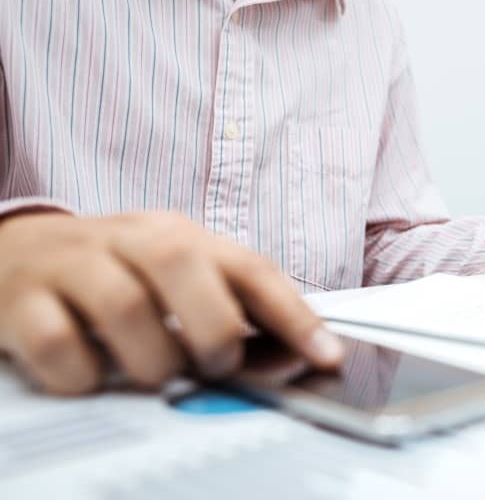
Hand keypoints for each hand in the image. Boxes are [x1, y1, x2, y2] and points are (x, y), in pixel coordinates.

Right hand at [0, 211, 343, 394]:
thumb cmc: (115, 270)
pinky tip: (93, 376)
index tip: (326, 355)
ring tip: (157, 373)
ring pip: (125, 304)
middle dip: (214, 328)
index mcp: (179, 235)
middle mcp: (128, 239)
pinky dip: (85, 374)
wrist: (15, 251)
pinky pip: (58, 343)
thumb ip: (227, 307)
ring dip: (155, 358)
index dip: (293, 313)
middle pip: (183, 264)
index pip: (249, 266)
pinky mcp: (20, 300)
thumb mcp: (176, 277)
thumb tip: (287, 353)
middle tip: (216, 364)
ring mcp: (72, 265)